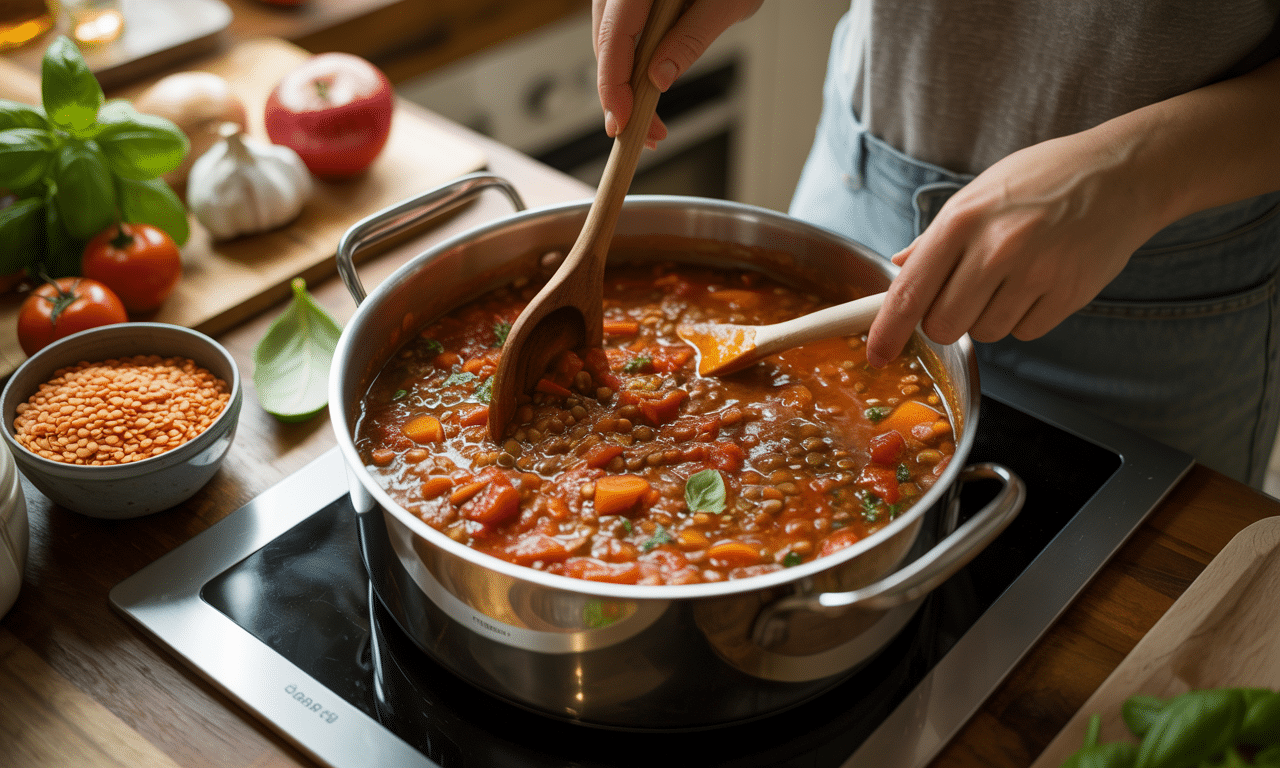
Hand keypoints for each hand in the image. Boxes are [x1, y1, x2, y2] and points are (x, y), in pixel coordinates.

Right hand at [592, 0, 762, 143]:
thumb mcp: (728, 2)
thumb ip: (692, 39)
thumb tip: (658, 80)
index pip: (615, 37)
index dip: (613, 85)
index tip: (622, 123)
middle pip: (607, 44)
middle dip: (621, 96)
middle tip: (647, 135)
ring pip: (611, 42)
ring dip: (626, 85)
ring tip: (651, 122)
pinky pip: (623, 33)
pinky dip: (633, 65)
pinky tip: (649, 88)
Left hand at [864, 127, 1167, 366]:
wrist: (1123, 174)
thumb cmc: (1043, 180)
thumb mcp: (979, 193)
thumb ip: (936, 238)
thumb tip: (898, 267)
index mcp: (962, 220)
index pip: (910, 291)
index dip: (888, 331)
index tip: (877, 354)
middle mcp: (995, 248)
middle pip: (943, 324)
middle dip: (945, 319)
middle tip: (966, 291)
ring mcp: (1035, 274)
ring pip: (984, 332)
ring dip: (989, 316)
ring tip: (1013, 275)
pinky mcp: (1069, 294)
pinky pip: (1025, 333)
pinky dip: (1025, 318)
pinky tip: (1040, 282)